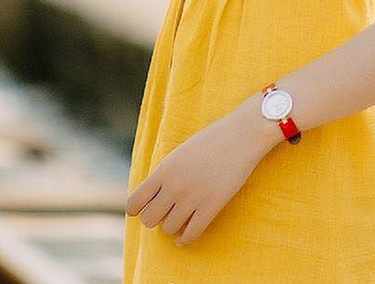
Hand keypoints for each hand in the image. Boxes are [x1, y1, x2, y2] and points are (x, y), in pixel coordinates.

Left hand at [126, 100, 277, 246]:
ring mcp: (192, 198)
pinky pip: (191, 234)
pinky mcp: (212, 207)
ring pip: (168, 229)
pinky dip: (185, 239)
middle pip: (149, 220)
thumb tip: (152, 199)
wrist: (241, 136)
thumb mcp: (179, 155)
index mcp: (163, 170)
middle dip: (155, 219)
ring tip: (179, 219)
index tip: (143, 208)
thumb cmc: (210, 142)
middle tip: (165, 212)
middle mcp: (174, 186)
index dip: (136, 210)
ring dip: (172, 226)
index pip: (134, 203)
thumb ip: (164, 175)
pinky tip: (184, 236)